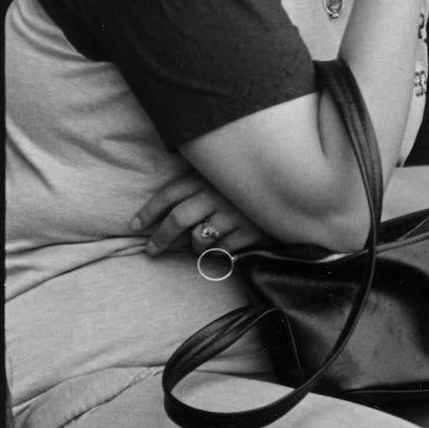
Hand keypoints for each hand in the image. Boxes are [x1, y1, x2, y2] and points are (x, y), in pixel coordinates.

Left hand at [130, 171, 268, 256]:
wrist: (294, 186)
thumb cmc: (251, 179)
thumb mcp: (223, 173)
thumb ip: (199, 180)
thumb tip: (169, 196)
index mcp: (207, 177)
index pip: (169, 194)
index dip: (149, 211)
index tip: (135, 225)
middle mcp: (216, 195)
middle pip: (178, 220)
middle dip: (160, 238)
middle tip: (151, 250)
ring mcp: (233, 215)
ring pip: (198, 240)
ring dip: (193, 247)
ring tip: (195, 247)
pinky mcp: (249, 233)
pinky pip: (222, 251)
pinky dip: (217, 254)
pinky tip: (219, 250)